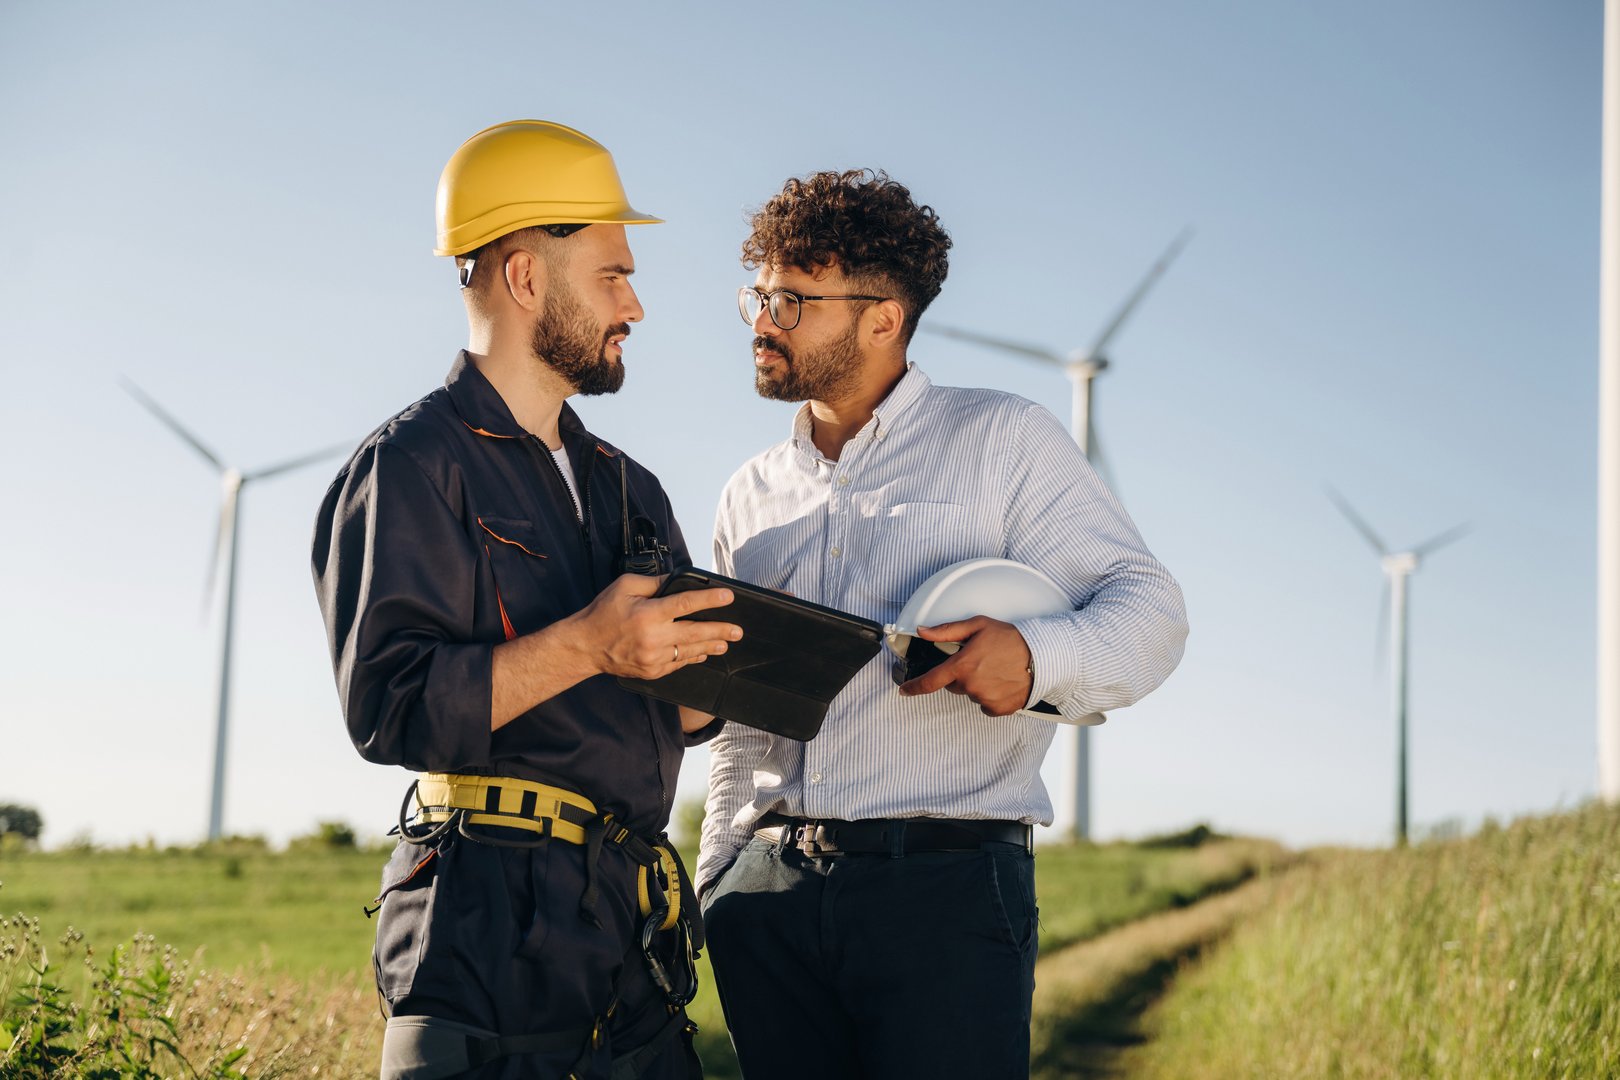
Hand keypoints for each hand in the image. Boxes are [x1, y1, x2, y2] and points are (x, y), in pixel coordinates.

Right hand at [574, 574, 742, 679]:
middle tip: (737, 631)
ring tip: (726, 643)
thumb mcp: (625, 587)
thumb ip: (654, 583)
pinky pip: (677, 664)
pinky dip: (692, 657)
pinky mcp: (651, 671)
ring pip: (689, 651)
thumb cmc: (603, 612)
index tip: (728, 597)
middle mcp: (653, 638)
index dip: (709, 600)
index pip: (686, 604)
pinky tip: (702, 653)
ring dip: (710, 646)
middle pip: (695, 633)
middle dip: (720, 631)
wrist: (585, 646)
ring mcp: (653, 658)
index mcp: (648, 614)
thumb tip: (678, 579)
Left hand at [896, 616, 1032, 716]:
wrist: (1042, 656)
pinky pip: (985, 706)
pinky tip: (1001, 682)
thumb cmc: (1010, 639)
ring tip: (995, 669)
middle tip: (980, 661)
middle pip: (954, 685)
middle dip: (961, 674)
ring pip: (971, 694)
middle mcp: (971, 686)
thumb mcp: (977, 626)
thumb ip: (947, 631)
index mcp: (962, 666)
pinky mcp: (998, 709)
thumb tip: (923, 631)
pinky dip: (990, 696)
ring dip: (977, 684)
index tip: (905, 690)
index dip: (914, 687)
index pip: (930, 681)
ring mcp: (985, 699)